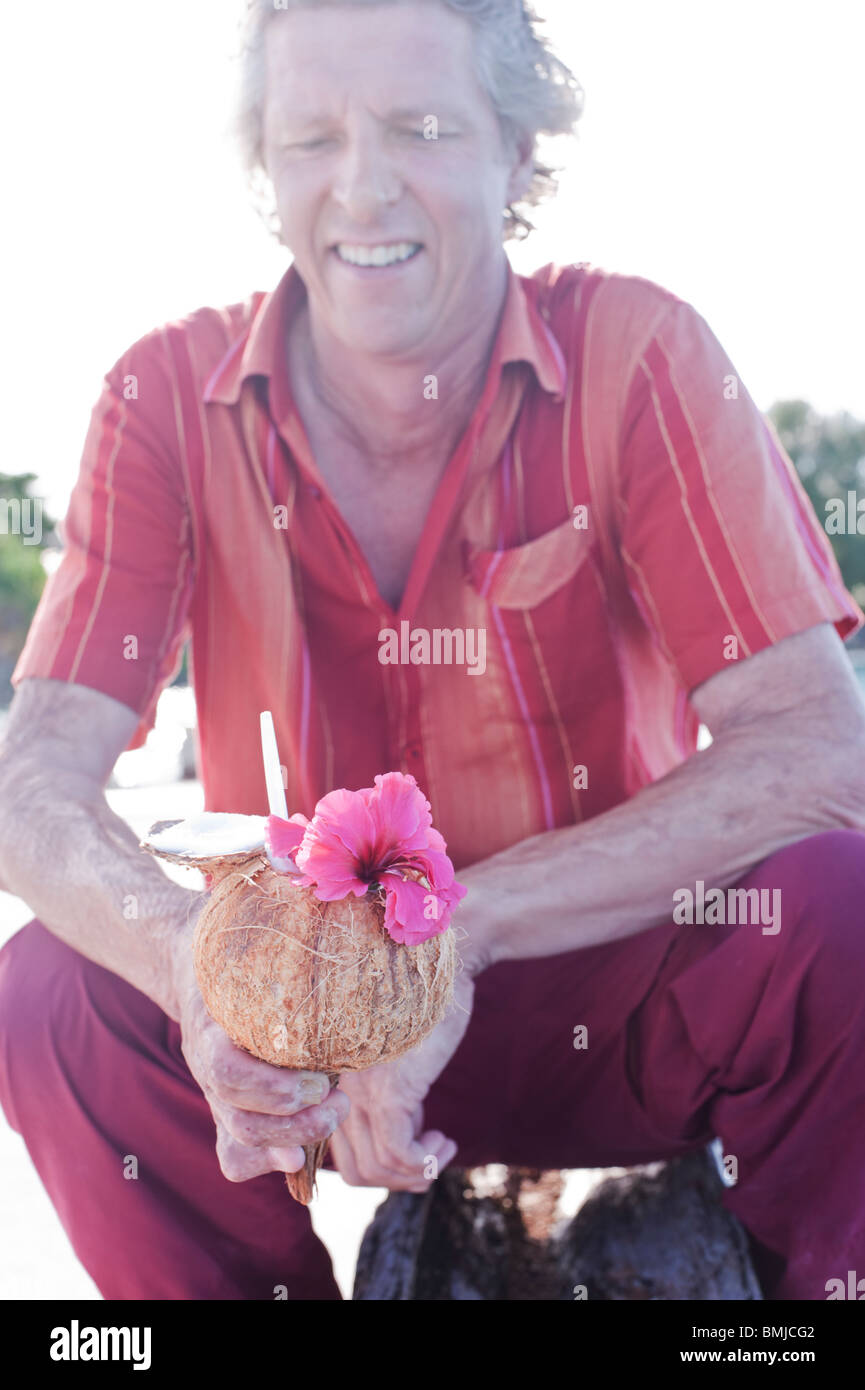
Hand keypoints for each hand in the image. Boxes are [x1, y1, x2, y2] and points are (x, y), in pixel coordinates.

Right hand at [169, 917, 349, 1181]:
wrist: (189, 959)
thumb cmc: (231, 935)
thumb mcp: (241, 920)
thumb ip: (270, 892)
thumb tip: (298, 856)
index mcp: (207, 1026)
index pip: (226, 1072)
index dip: (270, 1088)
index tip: (319, 1081)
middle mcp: (207, 1067)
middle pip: (237, 1119)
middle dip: (293, 1123)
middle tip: (340, 1102)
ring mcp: (216, 1092)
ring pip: (239, 1142)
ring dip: (292, 1140)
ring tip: (336, 1115)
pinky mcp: (230, 1107)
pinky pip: (236, 1154)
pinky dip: (268, 1162)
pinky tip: (305, 1156)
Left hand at [329, 971, 474, 1191]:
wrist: (440, 964)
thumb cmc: (419, 1005)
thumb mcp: (389, 1058)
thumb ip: (382, 1097)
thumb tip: (400, 1144)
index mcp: (326, 1081)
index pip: (333, 1152)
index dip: (374, 1165)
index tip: (408, 1150)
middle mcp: (332, 1090)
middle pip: (354, 1169)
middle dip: (394, 1179)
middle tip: (425, 1162)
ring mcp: (357, 1093)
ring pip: (376, 1168)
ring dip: (413, 1174)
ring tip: (437, 1151)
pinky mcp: (390, 1093)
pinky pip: (400, 1153)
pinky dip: (424, 1161)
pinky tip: (442, 1143)